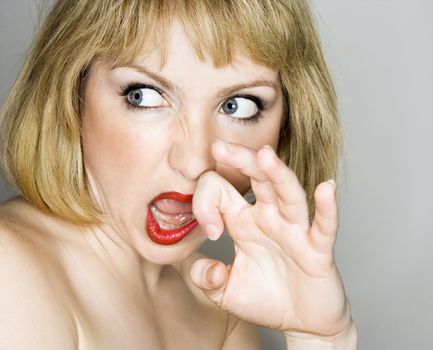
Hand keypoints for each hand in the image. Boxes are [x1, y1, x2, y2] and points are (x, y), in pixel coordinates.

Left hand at [190, 140, 350, 335]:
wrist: (302, 323)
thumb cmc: (266, 300)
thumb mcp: (225, 292)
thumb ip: (206, 278)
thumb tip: (204, 267)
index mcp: (243, 222)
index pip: (221, 192)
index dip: (205, 204)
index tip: (209, 229)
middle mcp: (269, 219)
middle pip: (257, 180)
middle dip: (240, 161)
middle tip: (219, 146)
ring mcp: (295, 232)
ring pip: (288, 194)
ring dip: (277, 174)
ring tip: (264, 155)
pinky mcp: (318, 250)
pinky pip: (324, 226)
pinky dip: (326, 208)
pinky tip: (326, 188)